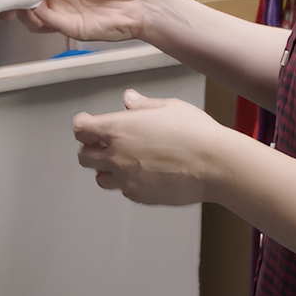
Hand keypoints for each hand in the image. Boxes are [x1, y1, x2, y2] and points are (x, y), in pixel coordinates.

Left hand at [72, 90, 231, 205]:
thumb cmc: (196, 133)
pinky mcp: (139, 195)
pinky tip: (145, 174)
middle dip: (92, 149)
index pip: (81, 129)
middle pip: (84, 156)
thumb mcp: (169, 107)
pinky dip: (128, 182)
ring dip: (107, 169)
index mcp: (118, 128)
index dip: (84, 125)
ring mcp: (126, 178)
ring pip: (100, 177)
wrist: (215, 165)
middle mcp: (116, 155)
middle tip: (105, 144)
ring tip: (124, 162)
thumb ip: (143, 105)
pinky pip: (123, 190)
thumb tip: (128, 99)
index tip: (88, 124)